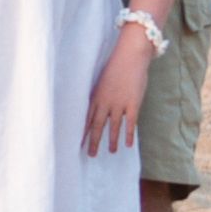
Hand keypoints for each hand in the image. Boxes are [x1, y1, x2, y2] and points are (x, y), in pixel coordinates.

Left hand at [85, 28, 152, 156]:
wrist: (129, 56)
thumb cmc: (115, 67)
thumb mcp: (101, 81)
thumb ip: (98, 94)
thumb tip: (96, 106)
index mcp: (95, 96)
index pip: (86, 118)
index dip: (82, 132)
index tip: (77, 143)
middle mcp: (105, 102)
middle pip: (97, 125)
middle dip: (93, 141)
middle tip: (90, 155)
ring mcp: (119, 103)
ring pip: (113, 126)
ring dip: (111, 140)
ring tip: (110, 152)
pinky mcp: (133, 103)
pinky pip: (130, 123)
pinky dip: (129, 134)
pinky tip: (128, 145)